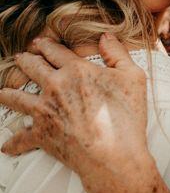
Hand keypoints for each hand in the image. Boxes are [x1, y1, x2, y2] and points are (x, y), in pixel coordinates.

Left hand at [0, 34, 148, 175]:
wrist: (113, 155)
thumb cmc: (126, 117)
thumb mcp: (133, 78)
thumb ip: (118, 54)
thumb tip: (106, 37)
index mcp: (76, 70)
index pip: (56, 51)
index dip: (47, 44)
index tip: (41, 42)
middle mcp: (55, 87)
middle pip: (32, 68)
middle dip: (26, 60)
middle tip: (22, 58)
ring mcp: (44, 111)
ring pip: (16, 97)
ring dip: (8, 93)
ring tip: (3, 92)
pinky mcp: (40, 134)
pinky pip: (20, 137)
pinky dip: (13, 142)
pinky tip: (7, 144)